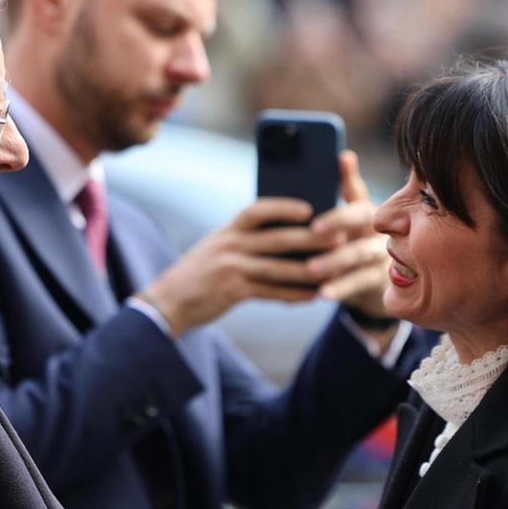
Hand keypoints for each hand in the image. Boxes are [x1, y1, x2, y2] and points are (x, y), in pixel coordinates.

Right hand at [141, 198, 341, 336]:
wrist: (169, 300)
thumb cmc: (201, 272)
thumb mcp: (218, 247)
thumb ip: (246, 239)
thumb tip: (287, 233)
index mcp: (229, 230)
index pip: (257, 210)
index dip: (284, 207)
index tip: (310, 208)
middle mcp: (230, 244)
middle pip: (277, 238)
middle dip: (310, 238)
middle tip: (338, 237)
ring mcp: (230, 268)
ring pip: (278, 267)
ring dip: (308, 269)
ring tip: (332, 270)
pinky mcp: (232, 291)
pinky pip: (270, 291)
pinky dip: (293, 294)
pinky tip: (312, 296)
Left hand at [305, 150, 391, 320]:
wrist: (373, 285)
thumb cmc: (352, 244)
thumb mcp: (346, 221)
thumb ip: (341, 192)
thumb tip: (343, 155)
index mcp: (365, 209)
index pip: (357, 191)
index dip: (348, 178)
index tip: (337, 166)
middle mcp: (377, 228)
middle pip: (362, 219)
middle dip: (339, 220)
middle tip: (314, 229)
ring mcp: (382, 254)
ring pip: (361, 254)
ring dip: (336, 261)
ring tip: (311, 268)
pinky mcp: (380, 281)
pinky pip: (360, 283)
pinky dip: (341, 288)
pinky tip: (321, 293)